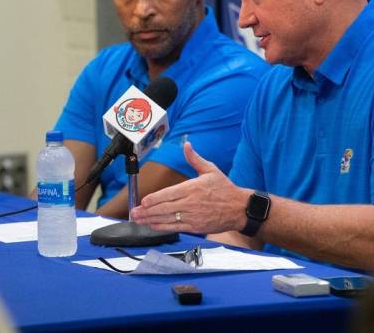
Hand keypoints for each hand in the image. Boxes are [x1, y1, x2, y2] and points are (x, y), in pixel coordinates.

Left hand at [131, 142, 248, 233]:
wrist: (239, 208)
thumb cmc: (225, 189)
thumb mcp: (211, 169)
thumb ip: (195, 159)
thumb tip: (187, 145)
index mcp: (193, 188)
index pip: (169, 194)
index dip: (154, 199)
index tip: (143, 201)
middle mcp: (191, 203)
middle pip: (164, 208)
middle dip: (147, 211)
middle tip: (134, 212)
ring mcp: (193, 216)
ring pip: (167, 219)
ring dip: (151, 220)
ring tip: (138, 219)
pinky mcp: (196, 226)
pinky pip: (175, 227)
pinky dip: (162, 227)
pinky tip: (152, 225)